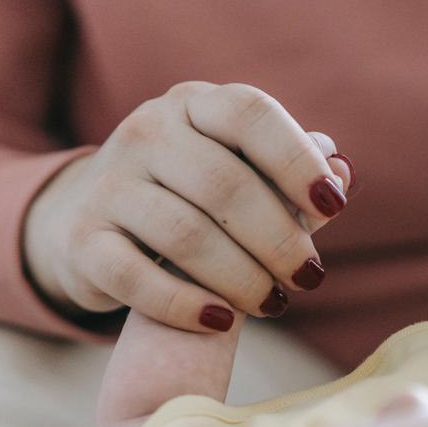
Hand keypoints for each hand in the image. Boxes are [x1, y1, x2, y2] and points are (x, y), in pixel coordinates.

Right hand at [23, 82, 354, 330]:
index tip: (335, 205)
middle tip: (310, 277)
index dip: (297, 159)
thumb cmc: (191, 196)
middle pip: (225, 185)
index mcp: (193, 104)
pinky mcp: (84, 242)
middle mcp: (146, 132)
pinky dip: (186, 305)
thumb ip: (289, 174)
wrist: (89, 222)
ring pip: (186, 236)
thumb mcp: (238, 170)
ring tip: (274, 303)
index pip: (249, 114)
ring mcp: (108, 185)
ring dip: (242, 278)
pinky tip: (221, 322)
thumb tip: (343, 173)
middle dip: (279, 238)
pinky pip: (137, 278)